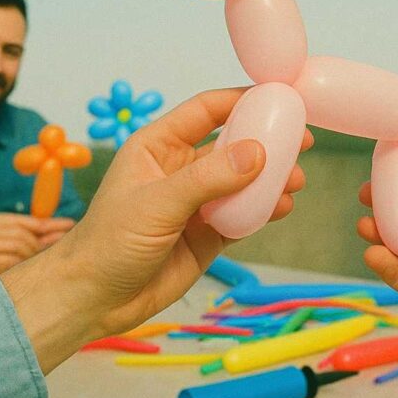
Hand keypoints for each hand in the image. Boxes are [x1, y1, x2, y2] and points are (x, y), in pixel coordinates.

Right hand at [0, 213, 55, 289]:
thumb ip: (23, 233)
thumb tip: (56, 234)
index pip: (30, 220)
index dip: (52, 224)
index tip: (70, 225)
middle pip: (27, 235)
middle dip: (43, 243)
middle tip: (58, 248)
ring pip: (22, 247)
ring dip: (33, 255)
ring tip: (39, 261)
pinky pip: (13, 261)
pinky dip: (23, 264)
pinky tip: (27, 268)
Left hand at [1, 88, 311, 372]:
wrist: (95, 300)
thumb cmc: (111, 241)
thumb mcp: (158, 203)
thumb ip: (208, 178)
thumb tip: (257, 153)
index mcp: (159, 146)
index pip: (206, 110)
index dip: (242, 99)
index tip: (279, 97)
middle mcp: (181, 168)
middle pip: (233, 143)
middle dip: (268, 140)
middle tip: (302, 141)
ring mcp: (198, 202)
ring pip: (244, 180)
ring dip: (271, 178)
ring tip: (297, 180)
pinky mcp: (209, 234)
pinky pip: (244, 214)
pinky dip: (266, 209)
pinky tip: (283, 207)